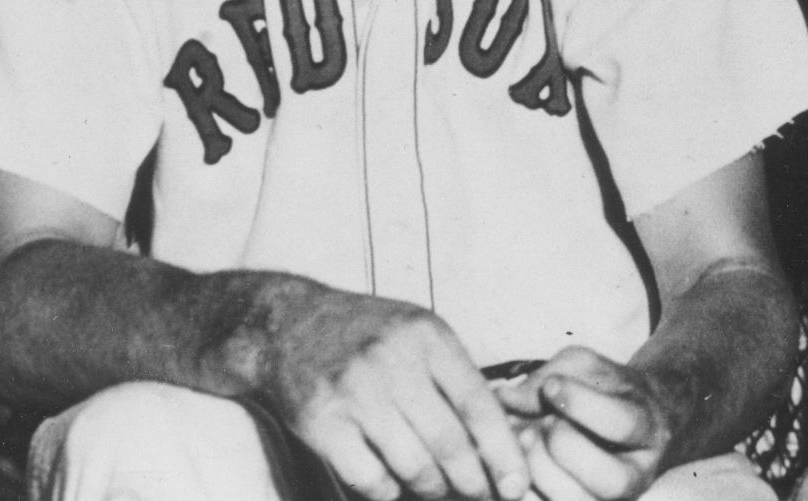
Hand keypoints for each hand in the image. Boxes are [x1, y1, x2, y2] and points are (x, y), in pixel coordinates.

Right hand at [257, 285, 528, 500]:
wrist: (289, 325)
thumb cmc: (370, 334)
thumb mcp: (419, 334)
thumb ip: (456, 376)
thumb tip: (500, 441)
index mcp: (427, 336)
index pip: (478, 405)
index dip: (503, 452)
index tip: (518, 484)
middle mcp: (392, 360)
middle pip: (449, 443)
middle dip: (473, 481)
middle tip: (482, 496)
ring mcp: (354, 392)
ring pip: (413, 466)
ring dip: (433, 489)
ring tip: (438, 489)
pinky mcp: (320, 422)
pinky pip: (370, 478)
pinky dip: (389, 491)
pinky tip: (393, 483)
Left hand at [496, 347, 673, 500]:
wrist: (627, 422)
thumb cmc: (605, 390)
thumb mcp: (588, 368)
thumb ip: (554, 374)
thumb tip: (506, 399)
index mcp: (648, 429)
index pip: (621, 424)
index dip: (581, 404)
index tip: (551, 386)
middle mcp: (637, 475)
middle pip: (608, 478)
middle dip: (564, 445)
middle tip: (542, 421)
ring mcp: (612, 500)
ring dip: (542, 470)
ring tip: (527, 439)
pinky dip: (529, 492)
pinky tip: (516, 464)